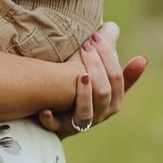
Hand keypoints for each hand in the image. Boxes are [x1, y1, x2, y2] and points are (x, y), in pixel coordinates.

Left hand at [39, 22, 147, 137]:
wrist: (56, 114)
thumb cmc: (79, 86)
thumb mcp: (95, 70)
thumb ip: (107, 54)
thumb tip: (118, 32)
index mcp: (114, 98)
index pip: (118, 77)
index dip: (108, 56)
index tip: (96, 35)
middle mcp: (101, 113)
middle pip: (105, 92)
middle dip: (96, 67)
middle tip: (85, 44)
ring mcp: (80, 123)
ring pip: (87, 113)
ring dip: (83, 93)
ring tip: (78, 74)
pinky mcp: (59, 130)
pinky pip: (57, 127)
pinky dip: (51, 119)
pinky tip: (45, 109)